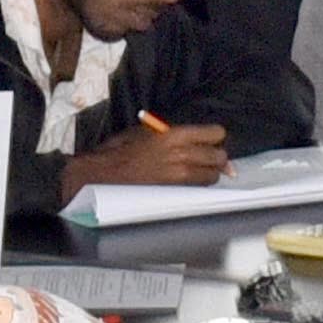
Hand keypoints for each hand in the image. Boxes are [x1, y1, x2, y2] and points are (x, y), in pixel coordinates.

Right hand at [62, 120, 229, 189]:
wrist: (104, 173)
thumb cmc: (122, 149)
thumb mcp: (149, 131)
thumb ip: (174, 135)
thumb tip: (194, 140)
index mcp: (175, 134)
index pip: (216, 133)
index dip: (216, 137)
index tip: (212, 140)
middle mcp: (182, 154)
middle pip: (219, 157)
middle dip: (217, 158)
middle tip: (210, 158)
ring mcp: (179, 175)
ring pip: (213, 176)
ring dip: (210, 173)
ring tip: (199, 171)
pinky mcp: (174, 191)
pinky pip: (198, 188)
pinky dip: (198, 185)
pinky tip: (188, 181)